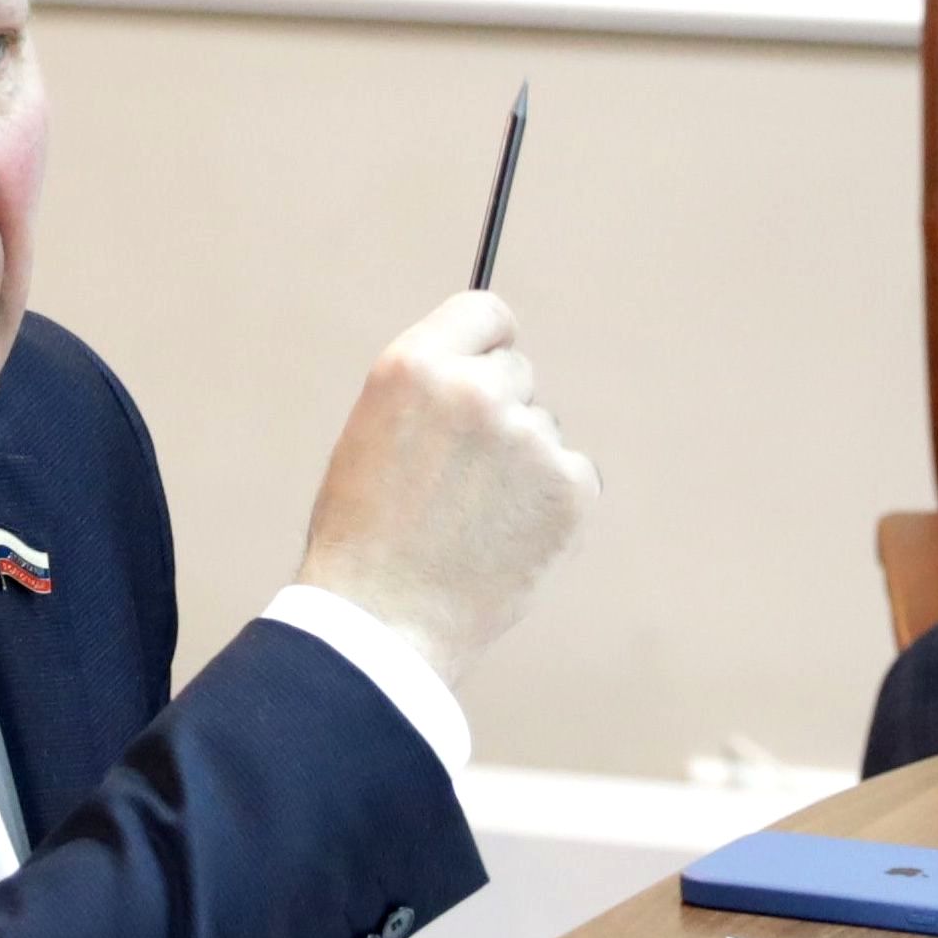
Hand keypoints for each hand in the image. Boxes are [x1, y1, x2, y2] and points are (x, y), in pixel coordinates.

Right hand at [287, 291, 600, 672]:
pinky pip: (573, 477)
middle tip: (461, 478)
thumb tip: (486, 374)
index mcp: (415, 366)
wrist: (383, 624)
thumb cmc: (364, 539)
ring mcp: (530, 438)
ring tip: (474, 523)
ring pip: (543, 432)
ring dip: (523, 466)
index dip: (486, 344)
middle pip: (517, 374)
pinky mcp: (572, 487)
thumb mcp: (372, 435)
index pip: (486, 313)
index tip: (486, 367)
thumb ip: (429, 394)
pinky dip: (550, 506)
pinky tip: (506, 542)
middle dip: (500, 413)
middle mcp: (477, 389)